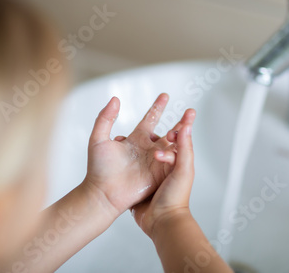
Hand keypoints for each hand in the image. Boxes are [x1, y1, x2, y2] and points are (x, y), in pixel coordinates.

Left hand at [83, 93, 195, 217]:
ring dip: (183, 134)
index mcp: (136, 139)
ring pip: (174, 145)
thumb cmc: (98, 169)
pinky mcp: (160, 173)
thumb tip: (115, 99)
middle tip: (190, 111)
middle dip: (181, 121)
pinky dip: (177, 151)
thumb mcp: (98, 139)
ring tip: (187, 123)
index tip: (165, 95)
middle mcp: (148, 148)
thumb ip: (105, 118)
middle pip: (168, 131)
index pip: (150, 118)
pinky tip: (176, 143)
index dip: (158, 107)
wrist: (104, 193)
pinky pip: (173, 160)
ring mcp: (156, 161)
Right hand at [131, 120, 195, 238]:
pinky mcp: (140, 182)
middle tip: (150, 135)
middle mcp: (165, 167)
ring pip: (144, 154)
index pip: (178, 141)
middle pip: (160, 145)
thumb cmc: (175, 197)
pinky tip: (121, 152)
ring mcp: (151, 174)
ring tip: (130, 140)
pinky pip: (133, 166)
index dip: (176, 132)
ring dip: (138, 146)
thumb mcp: (183, 169)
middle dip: (154, 137)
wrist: (161, 221)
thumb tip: (187, 126)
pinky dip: (127, 158)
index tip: (171, 133)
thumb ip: (184, 147)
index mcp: (178, 162)